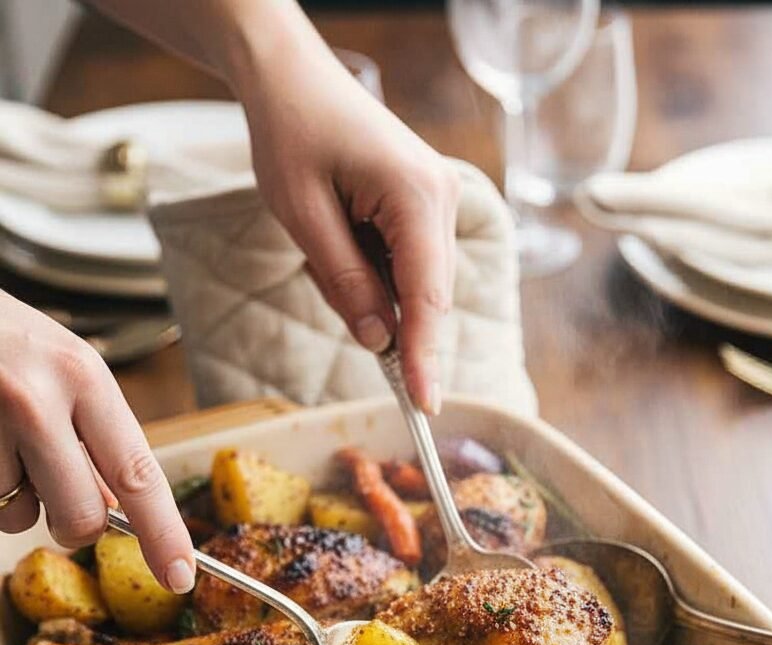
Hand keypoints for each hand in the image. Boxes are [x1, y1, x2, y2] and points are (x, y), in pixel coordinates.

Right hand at [0, 292, 193, 590]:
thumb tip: (114, 512)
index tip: (181, 575)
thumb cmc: (0, 339)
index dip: (164, 534)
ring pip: (18, 516)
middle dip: (70, 523)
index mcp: (83, 377)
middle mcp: (37, 398)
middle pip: (80, 516)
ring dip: (11, 498)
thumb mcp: (60, 370)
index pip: (138, 474)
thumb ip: (92, 440)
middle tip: (50, 486)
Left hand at [229, 6, 459, 415]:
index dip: (423, 356)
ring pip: (417, 281)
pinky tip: (340, 235)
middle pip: (427, 293)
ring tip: (326, 236)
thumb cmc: (290, 133)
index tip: (425, 404)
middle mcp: (441, 197)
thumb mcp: (303, 216)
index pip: (427, 298)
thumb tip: (379, 340)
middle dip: (384, 313)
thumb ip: (345, 282)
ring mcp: (438, 197)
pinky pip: (408, 261)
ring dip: (373, 286)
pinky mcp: (425, 201)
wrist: (290, 74)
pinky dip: (375, 270)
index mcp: (416, 196)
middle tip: (329, 274)